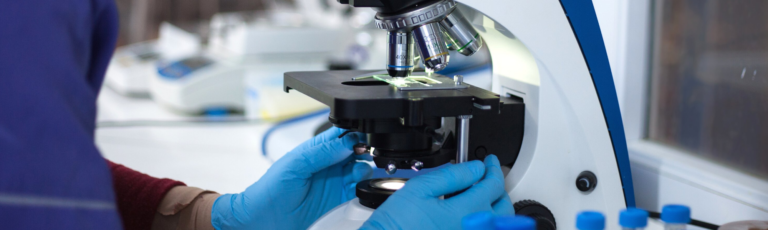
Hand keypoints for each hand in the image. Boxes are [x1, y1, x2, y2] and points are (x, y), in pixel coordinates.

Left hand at [211, 127, 372, 229]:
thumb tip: (347, 142)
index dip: (354, 135)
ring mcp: (336, 181)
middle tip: (364, 155)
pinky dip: (364, 187)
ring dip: (365, 168)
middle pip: (356, 150)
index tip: (360, 140)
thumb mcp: (296, 164)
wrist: (264, 219)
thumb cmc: (272, 189)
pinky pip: (359, 190)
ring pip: (361, 169)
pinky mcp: (340, 200)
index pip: (343, 134)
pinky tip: (359, 186)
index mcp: (318, 149)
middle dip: (364, 150)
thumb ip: (322, 152)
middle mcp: (329, 163)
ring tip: (357, 172)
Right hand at [360, 155, 513, 229]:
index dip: (492, 168)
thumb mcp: (420, 189)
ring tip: (482, 195)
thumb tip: (474, 168)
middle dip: (499, 188)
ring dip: (496, 207)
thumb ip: (451, 176)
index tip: (488, 162)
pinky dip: (485, 222)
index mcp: (465, 213)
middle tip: (489, 175)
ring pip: (499, 224)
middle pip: (504, 207)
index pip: (492, 185)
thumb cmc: (397, 225)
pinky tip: (471, 214)